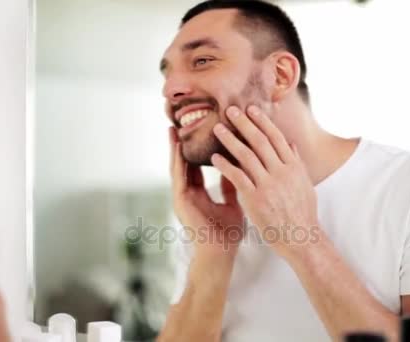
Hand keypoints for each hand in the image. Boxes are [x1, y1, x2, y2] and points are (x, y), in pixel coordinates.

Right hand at [169, 127, 244, 258]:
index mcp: (199, 194)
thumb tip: (237, 167)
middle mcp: (188, 194)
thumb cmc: (228, 234)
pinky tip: (178, 147)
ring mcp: (182, 198)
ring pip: (178, 167)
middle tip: (181, 123)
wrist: (221, 255)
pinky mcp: (180, 202)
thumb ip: (232, 186)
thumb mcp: (233, 203)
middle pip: (184, 163)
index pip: (198, 165)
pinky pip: (179, 177)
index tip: (201, 130)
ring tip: (173, 128)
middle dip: (182, 144)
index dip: (199, 148)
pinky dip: (178, 162)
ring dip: (175, 148)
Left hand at [210, 105, 318, 257]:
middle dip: (244, 124)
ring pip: (247, 156)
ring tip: (218, 129)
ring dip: (231, 140)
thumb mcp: (304, 185)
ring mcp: (268, 185)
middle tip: (230, 110)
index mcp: (293, 167)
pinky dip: (225, 165)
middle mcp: (281, 172)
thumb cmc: (302, 213)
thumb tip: (291, 143)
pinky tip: (215, 158)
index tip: (252, 109)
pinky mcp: (256, 199)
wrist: (300, 238)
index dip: (263, 121)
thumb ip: (296, 163)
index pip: (276, 137)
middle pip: (260, 141)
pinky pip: (237, 177)